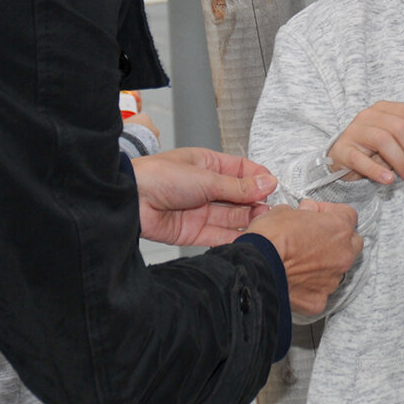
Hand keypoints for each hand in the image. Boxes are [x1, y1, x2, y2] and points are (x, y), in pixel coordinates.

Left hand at [131, 147, 275, 245]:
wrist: (130, 200)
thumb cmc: (160, 176)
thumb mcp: (207, 178)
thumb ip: (239, 186)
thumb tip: (268, 183)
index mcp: (208, 165)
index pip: (241, 170)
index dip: (258, 178)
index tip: (273, 186)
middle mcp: (205, 187)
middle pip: (239, 197)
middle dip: (255, 203)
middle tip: (269, 210)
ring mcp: (199, 210)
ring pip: (231, 218)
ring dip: (247, 221)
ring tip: (262, 225)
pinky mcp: (192, 232)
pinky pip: (218, 236)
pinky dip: (233, 239)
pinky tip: (247, 239)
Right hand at [246, 201, 362, 314]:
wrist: (257, 269)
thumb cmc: (270, 238)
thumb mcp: (284, 211)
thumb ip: (303, 212)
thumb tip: (304, 213)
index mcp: (338, 228)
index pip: (348, 215)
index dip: (330, 212)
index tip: (316, 214)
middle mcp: (343, 254)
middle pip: (352, 243)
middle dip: (337, 239)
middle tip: (314, 237)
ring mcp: (333, 279)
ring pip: (337, 268)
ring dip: (325, 263)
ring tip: (301, 261)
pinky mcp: (319, 299)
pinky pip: (320, 291)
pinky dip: (310, 286)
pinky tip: (295, 280)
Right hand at [328, 87, 403, 184]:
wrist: (347, 158)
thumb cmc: (378, 143)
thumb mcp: (403, 128)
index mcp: (385, 108)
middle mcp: (368, 115)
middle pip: (399, 128)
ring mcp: (354, 132)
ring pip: (383, 141)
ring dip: (401, 162)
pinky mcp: (343, 151)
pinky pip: (360, 159)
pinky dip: (377, 170)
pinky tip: (388, 179)